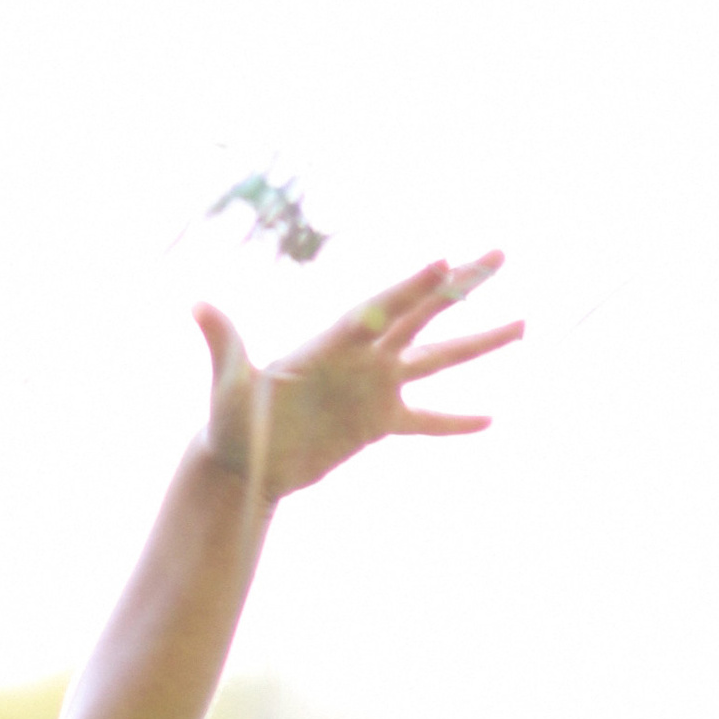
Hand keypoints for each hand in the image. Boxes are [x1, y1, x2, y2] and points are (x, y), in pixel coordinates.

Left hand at [196, 253, 522, 503]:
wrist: (239, 465)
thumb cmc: (228, 423)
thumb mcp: (227, 386)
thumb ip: (222, 344)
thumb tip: (194, 305)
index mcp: (330, 343)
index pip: (378, 308)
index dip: (409, 287)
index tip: (444, 261)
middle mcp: (361, 356)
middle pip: (420, 314)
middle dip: (460, 287)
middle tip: (501, 254)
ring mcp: (373, 387)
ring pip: (436, 360)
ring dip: (478, 344)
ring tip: (524, 324)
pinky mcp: (375, 424)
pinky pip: (423, 421)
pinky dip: (453, 421)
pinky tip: (490, 418)